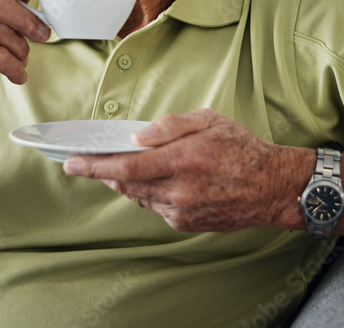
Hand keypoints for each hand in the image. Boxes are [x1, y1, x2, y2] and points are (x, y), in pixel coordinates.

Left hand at [63, 109, 313, 231]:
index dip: (93, 165)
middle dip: (102, 172)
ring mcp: (181, 211)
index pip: (125, 165)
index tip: (71, 161)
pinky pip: (155, 207)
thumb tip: (138, 136)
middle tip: (86, 161)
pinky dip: (149, 192)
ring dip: (126, 181)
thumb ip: (171, 126)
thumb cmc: (242, 150)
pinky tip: (157, 180)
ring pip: (138, 196)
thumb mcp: (210, 121)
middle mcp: (179, 190)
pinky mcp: (185, 223)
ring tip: (124, 166)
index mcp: (183, 160)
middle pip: (125, 183)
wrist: (272, 187)